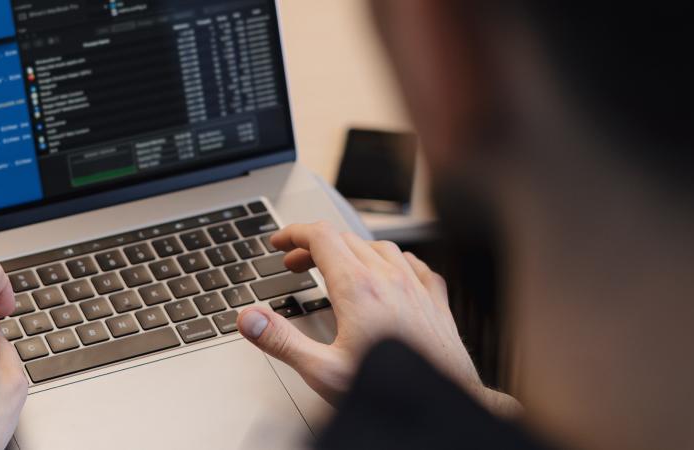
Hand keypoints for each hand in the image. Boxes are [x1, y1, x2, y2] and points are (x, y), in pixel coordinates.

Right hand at [238, 223, 516, 413]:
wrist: (443, 406)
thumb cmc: (390, 393)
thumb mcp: (324, 371)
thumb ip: (282, 341)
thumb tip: (250, 318)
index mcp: (358, 289)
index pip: (320, 238)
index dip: (294, 234)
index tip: (279, 242)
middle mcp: (389, 279)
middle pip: (345, 240)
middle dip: (314, 246)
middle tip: (295, 265)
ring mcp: (416, 288)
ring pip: (379, 247)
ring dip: (351, 250)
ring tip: (335, 267)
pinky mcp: (436, 302)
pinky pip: (414, 264)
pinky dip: (392, 261)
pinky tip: (390, 272)